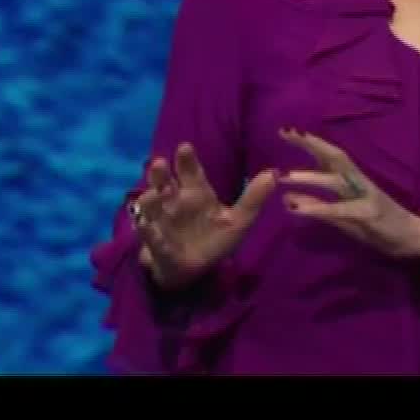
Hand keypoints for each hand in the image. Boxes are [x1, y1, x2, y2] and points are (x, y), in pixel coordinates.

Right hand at [130, 142, 277, 290]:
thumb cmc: (214, 240)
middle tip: (159, 163)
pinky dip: (148, 232)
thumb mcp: (239, 221)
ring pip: (151, 206)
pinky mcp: (157, 245)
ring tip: (157, 193)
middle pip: (164, 183)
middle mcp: (175, 203)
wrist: (195, 271)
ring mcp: (162, 222)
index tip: (184, 147)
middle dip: (160, 173)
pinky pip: (151, 237)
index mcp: (196, 194)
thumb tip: (273, 174)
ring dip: (151, 199)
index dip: (187, 160)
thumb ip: (253, 199)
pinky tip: (147, 225)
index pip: (191, 173)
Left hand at [278, 127, 419, 258]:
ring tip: (284, 177)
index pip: (331, 156)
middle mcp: (359, 183)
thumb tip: (289, 198)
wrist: (414, 237)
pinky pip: (339, 210)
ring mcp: (365, 197)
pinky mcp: (368, 215)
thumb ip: (319, 205)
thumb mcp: (344, 216)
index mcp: (355, 180)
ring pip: (335, 182)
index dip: (311, 143)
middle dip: (310, 145)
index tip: (287, 132)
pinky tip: (297, 208)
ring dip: (309, 177)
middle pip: (334, 157)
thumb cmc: (381, 226)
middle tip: (284, 133)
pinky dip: (317, 209)